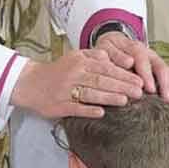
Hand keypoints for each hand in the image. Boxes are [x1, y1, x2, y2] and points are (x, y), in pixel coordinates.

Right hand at [11, 47, 145, 119]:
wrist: (30, 83)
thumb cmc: (57, 71)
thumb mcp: (74, 57)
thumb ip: (93, 55)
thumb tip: (110, 56)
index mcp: (79, 62)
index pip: (105, 67)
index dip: (123, 74)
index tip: (138, 80)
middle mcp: (73, 74)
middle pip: (101, 80)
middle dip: (121, 86)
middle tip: (138, 92)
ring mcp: (65, 90)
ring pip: (90, 93)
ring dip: (108, 97)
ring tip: (125, 101)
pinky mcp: (59, 105)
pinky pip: (75, 108)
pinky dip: (88, 110)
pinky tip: (101, 112)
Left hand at [94, 29, 168, 108]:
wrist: (114, 46)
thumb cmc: (109, 51)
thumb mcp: (106, 49)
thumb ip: (115, 56)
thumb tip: (129, 62)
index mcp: (135, 48)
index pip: (143, 60)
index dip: (147, 74)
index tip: (149, 89)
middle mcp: (150, 55)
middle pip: (161, 67)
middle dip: (165, 85)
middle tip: (166, 100)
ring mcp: (157, 63)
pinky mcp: (161, 72)